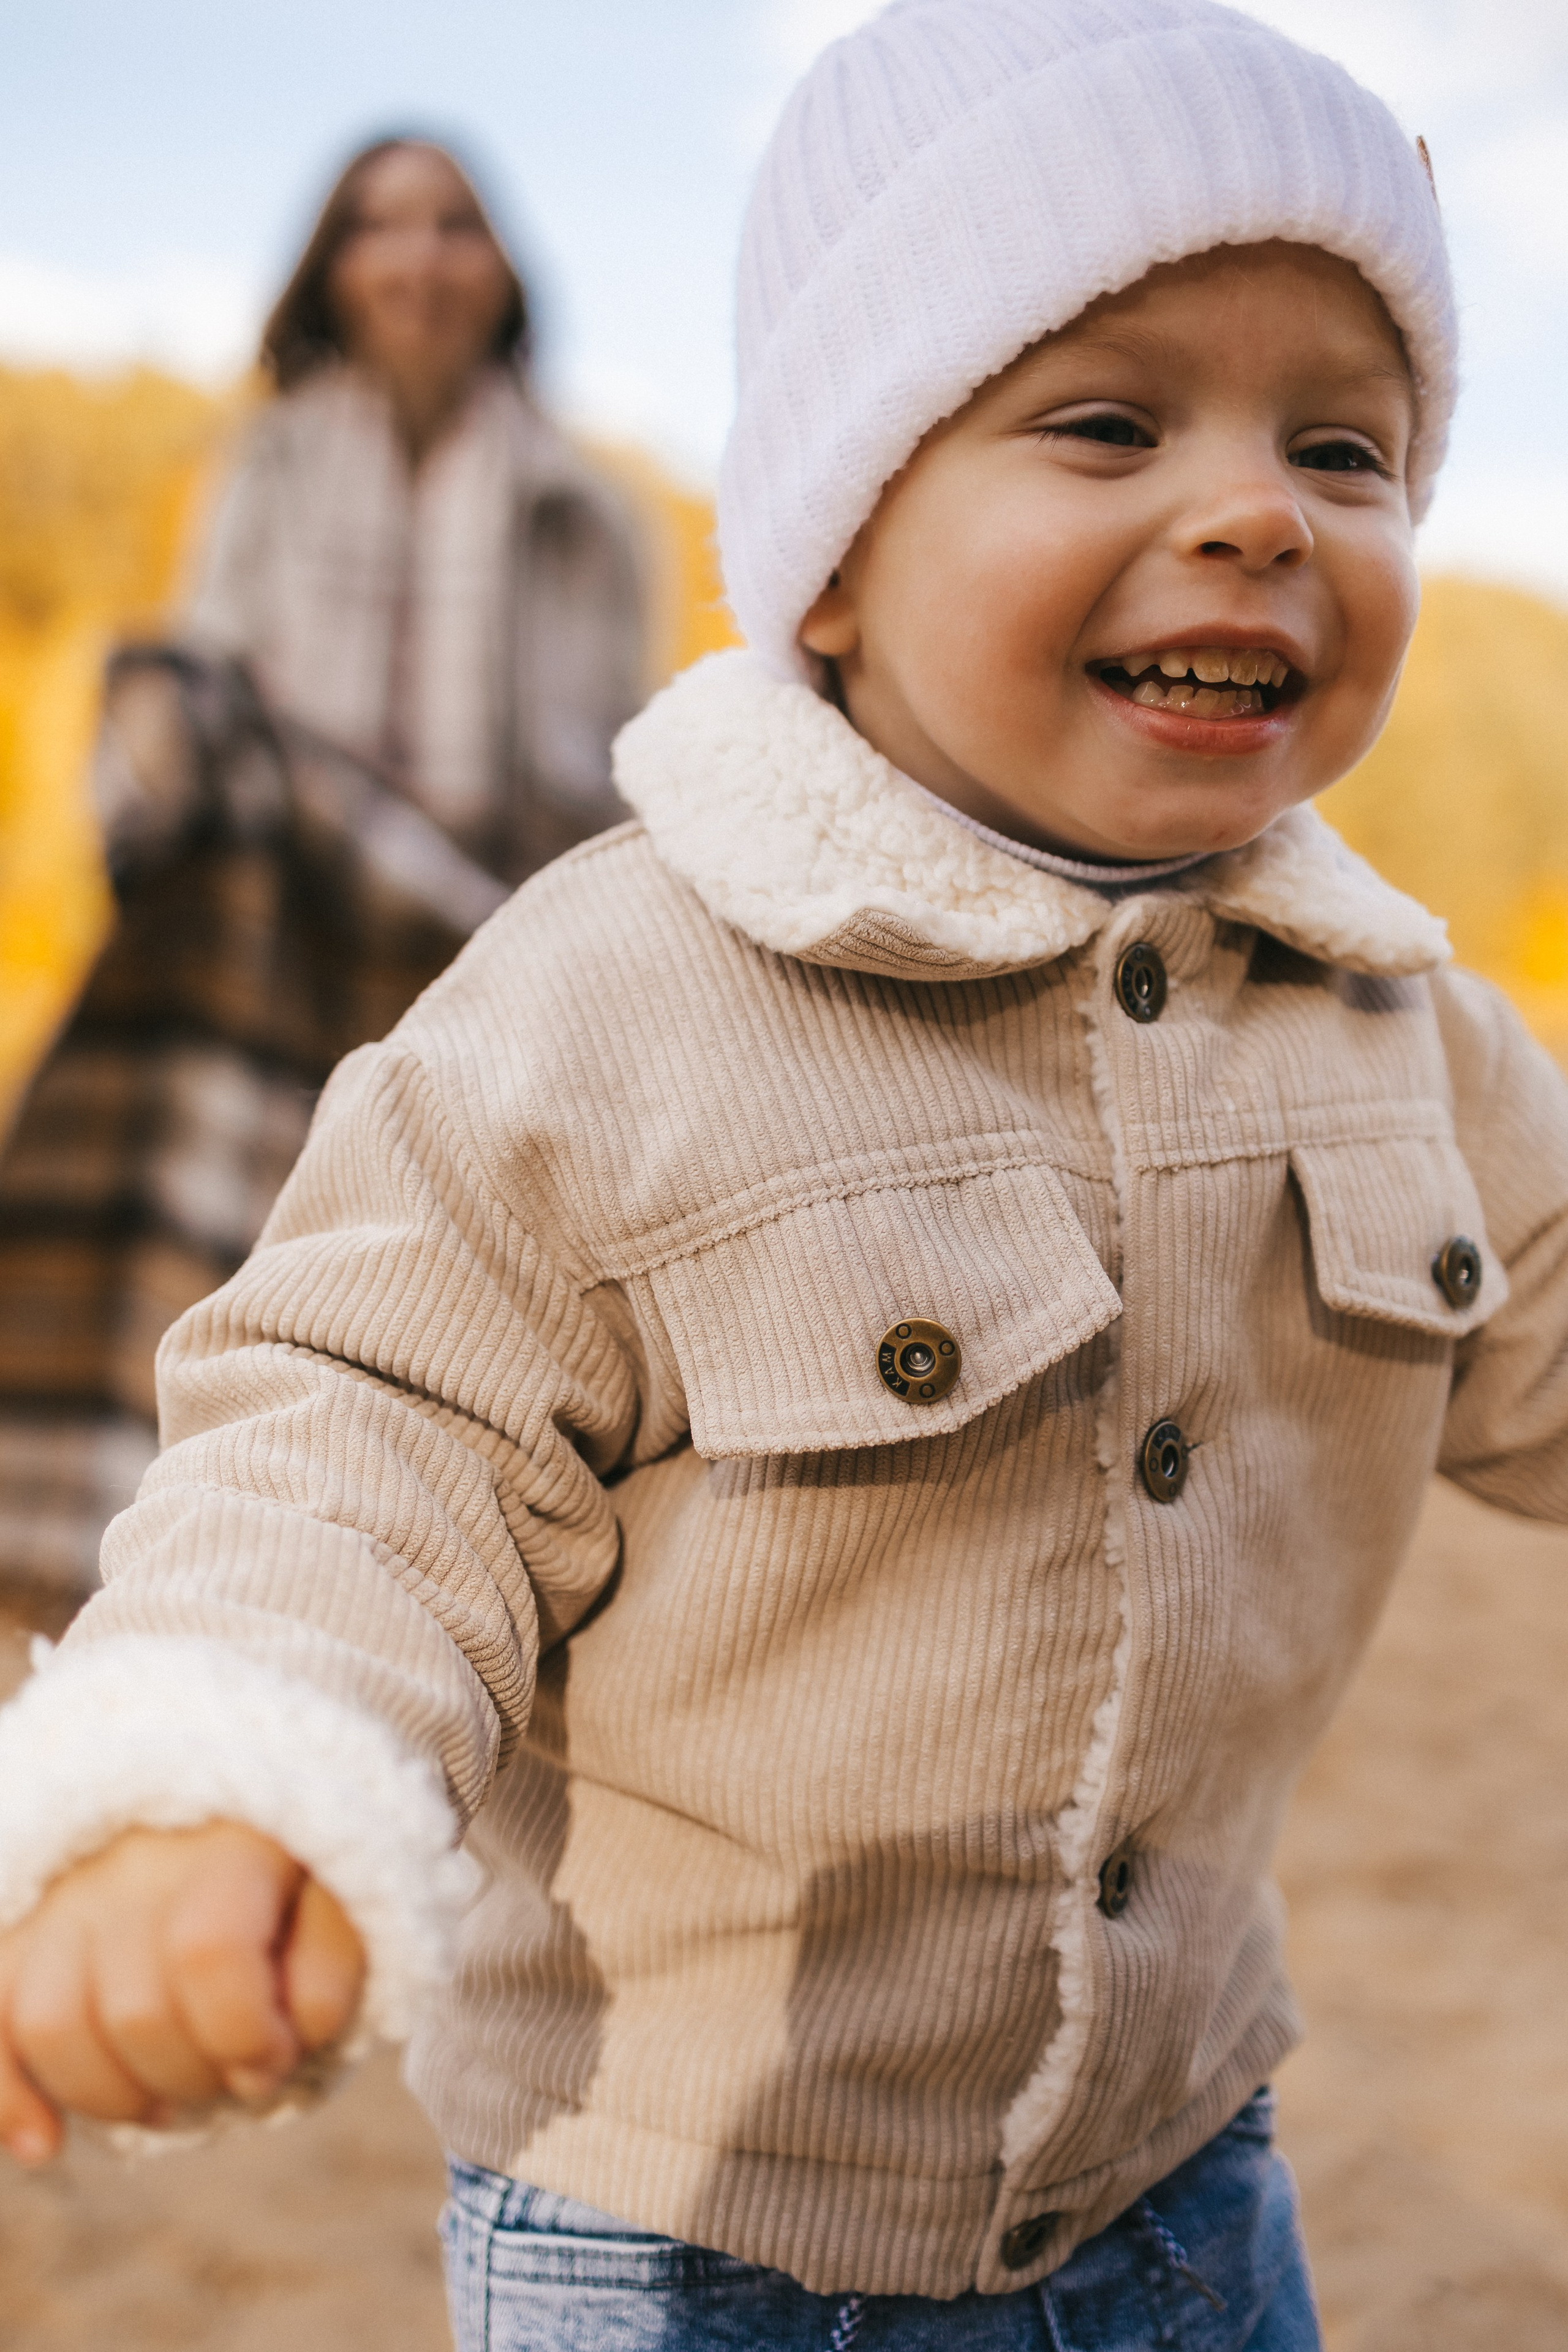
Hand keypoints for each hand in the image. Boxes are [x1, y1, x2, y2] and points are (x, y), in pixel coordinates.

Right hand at [0, 1822, 365, 2164]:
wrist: (224, 1814)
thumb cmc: (292, 1875)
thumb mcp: (343, 1897)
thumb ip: (332, 1957)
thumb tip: (299, 2027)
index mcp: (225, 1849)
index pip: (205, 1954)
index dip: (244, 2035)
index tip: (279, 2054)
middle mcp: (133, 1867)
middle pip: (133, 2013)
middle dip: (191, 2079)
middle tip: (227, 2078)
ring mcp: (66, 1902)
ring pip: (49, 2026)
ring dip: (111, 2097)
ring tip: (164, 2099)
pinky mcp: (22, 1937)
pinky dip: (7, 2096)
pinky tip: (45, 2144)